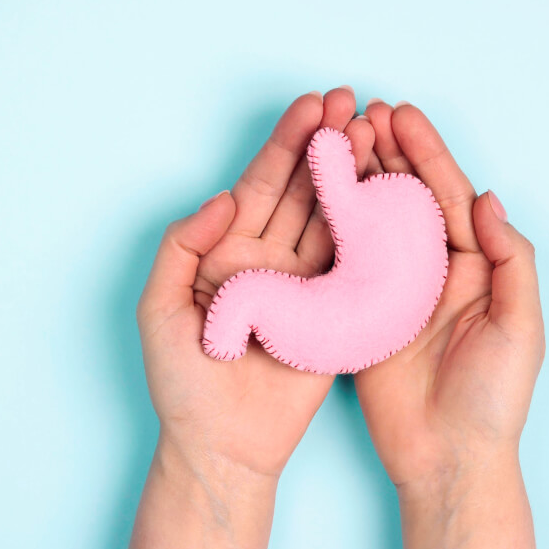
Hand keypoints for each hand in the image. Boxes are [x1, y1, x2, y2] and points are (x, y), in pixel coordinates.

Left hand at [108, 88, 376, 548]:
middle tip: (351, 101)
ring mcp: (306, 287)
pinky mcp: (335, 317)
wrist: (220, 448)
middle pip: (303, 191)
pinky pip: (355, 268)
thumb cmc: (182, 384)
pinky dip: (373, 231)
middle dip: (326, 144)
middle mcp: (270, 262)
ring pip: (333, 220)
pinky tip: (389, 193)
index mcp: (228, 253)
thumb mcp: (158, 309)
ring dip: (352, 177)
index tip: (312, 105)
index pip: (261, 185)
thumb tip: (223, 199)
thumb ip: (182, 247)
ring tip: (372, 133)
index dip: (286, 144)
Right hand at [353, 100, 544, 491]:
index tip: (402, 114)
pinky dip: (332, 224)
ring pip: (373, 220)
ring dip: (358, 177)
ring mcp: (393, 291)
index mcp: (476, 268)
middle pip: (408, 197)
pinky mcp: (359, 315)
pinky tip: (318, 193)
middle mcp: (434, 271)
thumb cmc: (493, 401)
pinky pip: (344, 260)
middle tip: (362, 112)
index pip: (449, 196)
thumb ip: (511, 261)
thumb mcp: (520, 328)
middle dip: (387, 152)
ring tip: (338, 136)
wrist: (448, 461)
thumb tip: (487, 199)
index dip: (427, 153)